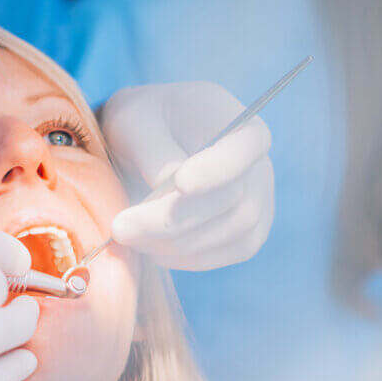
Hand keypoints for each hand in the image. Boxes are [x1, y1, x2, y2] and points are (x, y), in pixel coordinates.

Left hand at [101, 82, 273, 270]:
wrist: (151, 141)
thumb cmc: (145, 122)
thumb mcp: (137, 121)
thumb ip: (153, 150)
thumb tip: (165, 187)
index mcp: (243, 128)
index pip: (243, 150)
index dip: (216, 170)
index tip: (180, 182)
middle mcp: (260, 169)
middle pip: (232, 202)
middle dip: (173, 220)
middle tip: (121, 227)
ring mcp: (257, 207)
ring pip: (228, 236)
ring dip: (174, 244)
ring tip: (128, 236)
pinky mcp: (242, 238)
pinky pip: (220, 256)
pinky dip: (183, 259)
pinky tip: (149, 249)